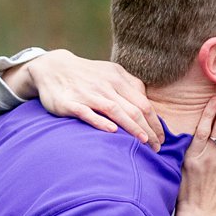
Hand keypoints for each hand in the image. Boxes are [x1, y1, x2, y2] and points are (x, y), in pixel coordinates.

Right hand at [13, 46, 158, 145]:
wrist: (52, 67)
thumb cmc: (87, 75)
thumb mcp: (111, 72)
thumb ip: (130, 86)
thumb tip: (148, 105)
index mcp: (118, 78)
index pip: (143, 103)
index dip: (155, 122)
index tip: (162, 138)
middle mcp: (106, 85)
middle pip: (133, 109)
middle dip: (149, 130)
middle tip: (157, 148)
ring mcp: (88, 94)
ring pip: (115, 111)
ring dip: (131, 128)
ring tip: (143, 142)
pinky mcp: (70, 103)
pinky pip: (88, 113)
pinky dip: (100, 122)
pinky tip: (112, 131)